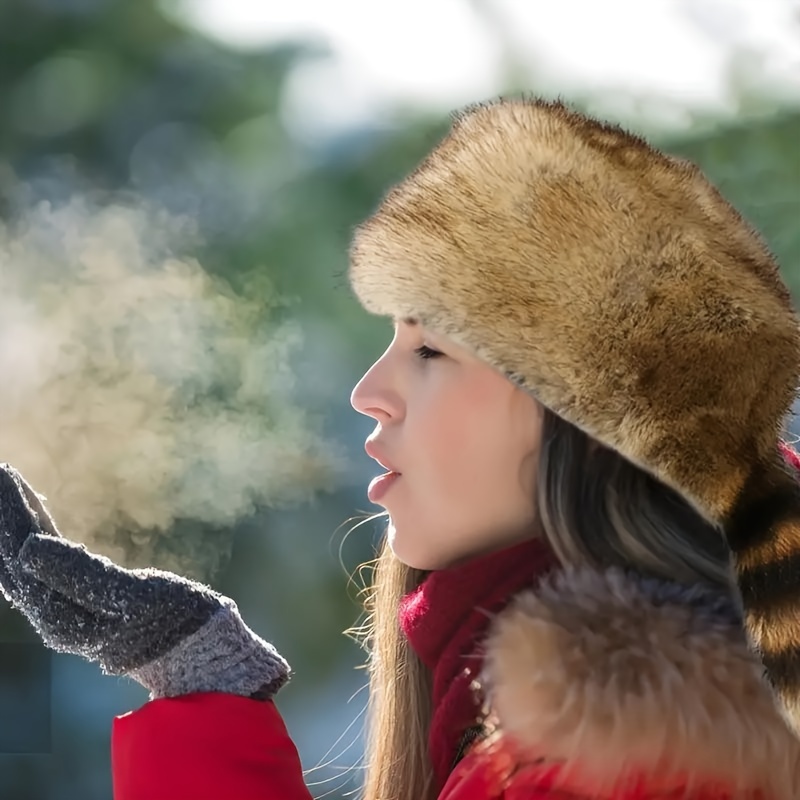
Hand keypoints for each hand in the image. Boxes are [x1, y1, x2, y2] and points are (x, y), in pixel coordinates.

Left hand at [0, 463, 288, 699]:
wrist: (201, 656)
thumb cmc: (176, 624)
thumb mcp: (136, 598)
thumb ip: (82, 575)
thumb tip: (28, 548)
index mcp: (61, 615)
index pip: (23, 554)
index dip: (12, 513)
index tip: (4, 472)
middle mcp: (55, 617)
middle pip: (17, 559)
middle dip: (8, 516)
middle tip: (0, 472)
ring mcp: (69, 612)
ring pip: (28, 563)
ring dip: (19, 524)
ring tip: (11, 488)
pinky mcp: (87, 604)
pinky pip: (49, 566)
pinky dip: (40, 536)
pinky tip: (40, 520)